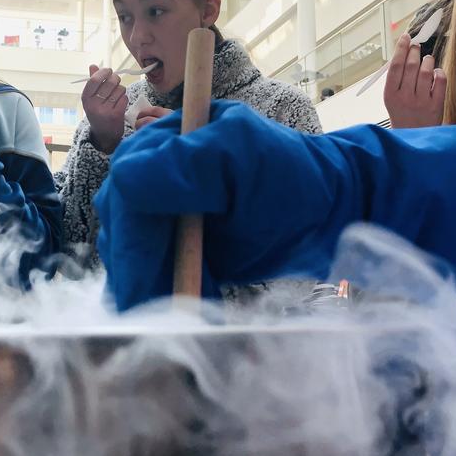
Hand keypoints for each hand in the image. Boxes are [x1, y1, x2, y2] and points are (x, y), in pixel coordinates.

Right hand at [81, 66, 126, 153]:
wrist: (104, 135)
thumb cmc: (98, 112)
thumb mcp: (91, 99)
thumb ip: (93, 82)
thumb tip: (93, 65)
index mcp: (86, 99)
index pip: (94, 80)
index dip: (103, 72)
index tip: (109, 71)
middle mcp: (93, 105)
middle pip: (110, 82)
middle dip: (115, 79)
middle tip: (115, 82)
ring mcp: (105, 111)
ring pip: (120, 89)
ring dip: (121, 90)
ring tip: (116, 96)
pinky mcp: (116, 116)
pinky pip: (124, 98)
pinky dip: (124, 99)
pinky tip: (120, 103)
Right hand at [95, 101, 455, 310]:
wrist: (331, 210)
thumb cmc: (294, 177)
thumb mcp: (244, 159)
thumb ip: (187, 164)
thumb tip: (127, 178)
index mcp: (169, 140)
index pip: (127, 186)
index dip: (131, 235)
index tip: (140, 281)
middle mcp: (158, 171)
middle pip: (123, 223)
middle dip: (136, 268)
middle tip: (152, 314)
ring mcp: (166, 207)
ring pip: (133, 250)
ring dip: (148, 284)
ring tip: (175, 314)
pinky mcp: (178, 241)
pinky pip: (155, 267)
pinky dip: (165, 289)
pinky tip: (186, 305)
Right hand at [384, 33, 445, 127]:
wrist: (413, 138)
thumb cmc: (402, 114)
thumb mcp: (392, 99)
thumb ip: (396, 79)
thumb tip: (404, 53)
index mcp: (390, 95)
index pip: (395, 66)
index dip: (401, 48)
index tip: (405, 37)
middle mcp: (404, 97)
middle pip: (411, 65)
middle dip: (415, 51)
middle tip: (416, 46)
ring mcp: (420, 101)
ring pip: (426, 70)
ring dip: (427, 60)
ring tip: (426, 60)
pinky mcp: (435, 105)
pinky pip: (439, 80)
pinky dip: (438, 72)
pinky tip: (436, 73)